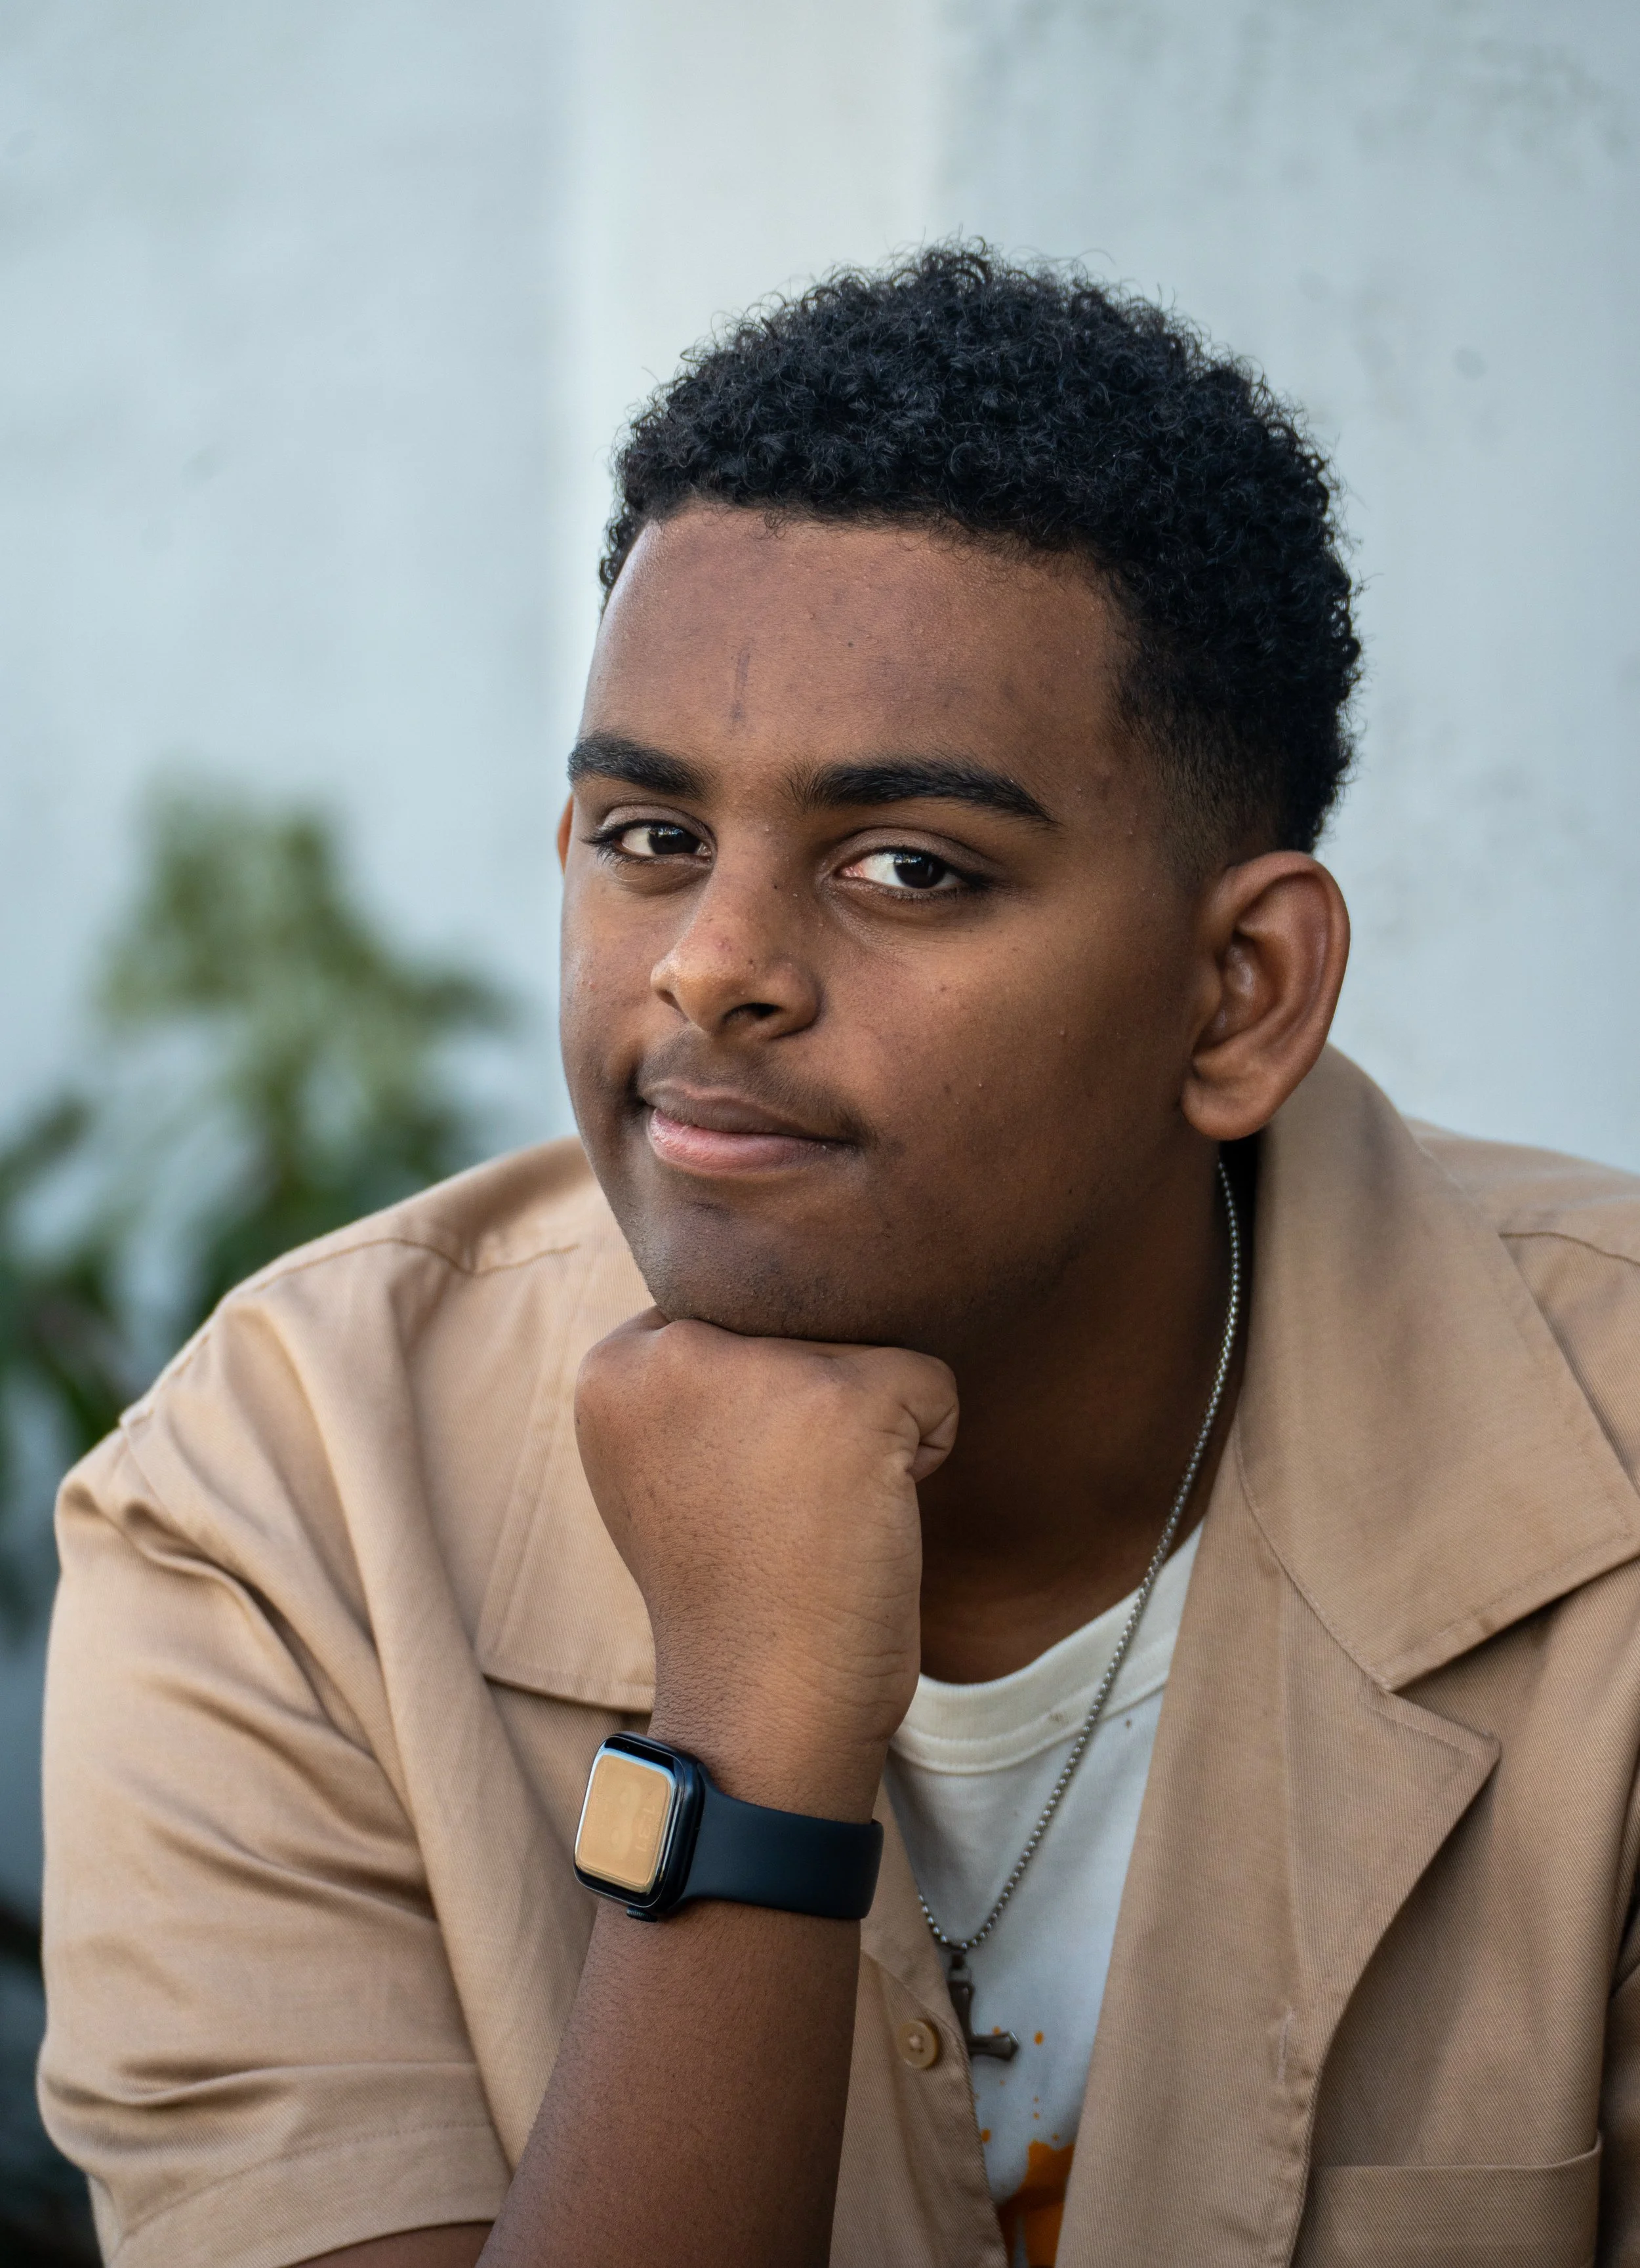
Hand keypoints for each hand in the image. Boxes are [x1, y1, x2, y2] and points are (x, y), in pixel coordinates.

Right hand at [575, 1314, 958, 1819]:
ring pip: (864, 1346)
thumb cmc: (731, 1593)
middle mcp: (674, 1348)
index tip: (734, 1488)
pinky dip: (928, 1448)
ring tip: (818, 1515)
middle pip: (800, 1321)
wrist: (761, 1709)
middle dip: (811, 1404)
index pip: (731, 1312)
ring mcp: (760, 1370)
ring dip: (868, 1424)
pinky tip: (869, 1517)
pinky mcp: (846, 1400)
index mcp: (615, 1365)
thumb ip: (695, 1378)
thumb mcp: (665, 1465)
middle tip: (776, 1510)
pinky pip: (931, 1383)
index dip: (757, 1398)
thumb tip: (780, 1291)